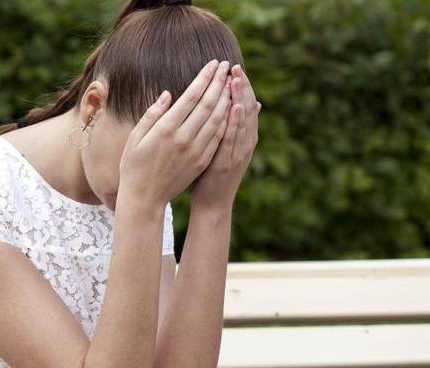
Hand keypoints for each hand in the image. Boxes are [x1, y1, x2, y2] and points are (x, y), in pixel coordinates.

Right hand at [118, 59, 233, 209]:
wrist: (143, 198)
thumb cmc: (133, 166)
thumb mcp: (135, 138)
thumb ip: (151, 114)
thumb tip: (167, 94)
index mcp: (165, 129)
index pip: (191, 96)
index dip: (204, 78)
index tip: (214, 63)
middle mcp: (183, 138)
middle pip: (208, 104)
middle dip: (219, 82)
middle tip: (228, 66)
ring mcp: (195, 150)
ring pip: (218, 119)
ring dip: (227, 98)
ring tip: (232, 82)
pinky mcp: (202, 161)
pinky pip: (219, 136)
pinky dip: (228, 120)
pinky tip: (231, 108)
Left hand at [191, 64, 260, 209]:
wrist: (213, 203)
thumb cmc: (215, 174)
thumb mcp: (227, 146)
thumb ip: (236, 126)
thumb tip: (250, 103)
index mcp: (244, 137)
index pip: (245, 105)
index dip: (242, 87)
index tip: (235, 68)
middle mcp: (245, 142)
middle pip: (246, 109)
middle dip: (242, 87)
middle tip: (235, 67)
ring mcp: (238, 152)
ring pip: (242, 121)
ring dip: (240, 99)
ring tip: (236, 79)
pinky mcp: (228, 162)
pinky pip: (232, 140)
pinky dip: (235, 123)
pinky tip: (234, 107)